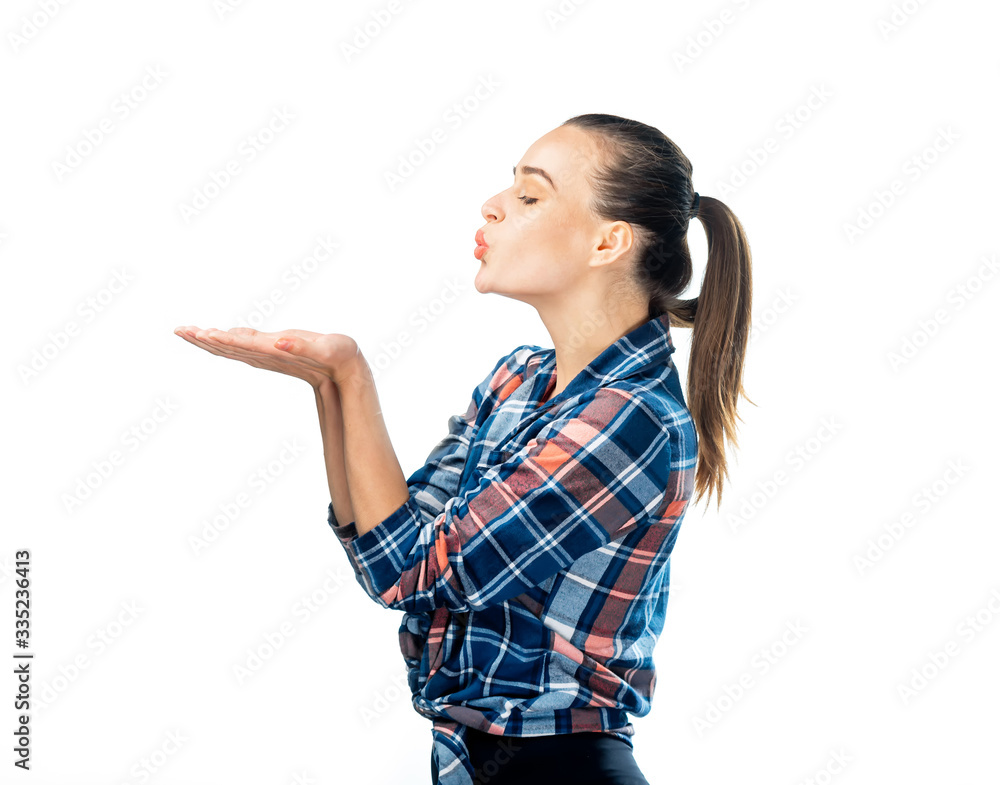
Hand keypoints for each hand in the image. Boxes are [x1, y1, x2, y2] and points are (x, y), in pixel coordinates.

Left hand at [174, 326, 359, 388]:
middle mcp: (265, 355)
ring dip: (208, 339)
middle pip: (227, 348)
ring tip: (187, 332)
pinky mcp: (271, 351)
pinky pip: (241, 345)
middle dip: (203, 339)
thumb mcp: (324, 350)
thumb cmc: (338, 357)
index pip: (239, 345)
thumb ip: (302, 347)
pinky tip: (215, 335)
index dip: (218, 339)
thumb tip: (281, 342)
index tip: (198, 333)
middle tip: (179, 330)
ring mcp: (266, 355)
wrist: (344, 374)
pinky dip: (225, 339)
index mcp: (274, 352)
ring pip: (230, 348)